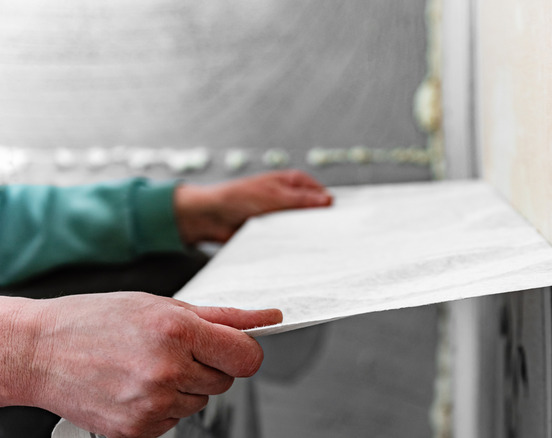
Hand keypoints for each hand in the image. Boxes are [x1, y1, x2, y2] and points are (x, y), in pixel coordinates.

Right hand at [0, 293, 281, 437]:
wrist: (39, 353)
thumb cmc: (96, 322)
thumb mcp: (162, 305)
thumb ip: (223, 316)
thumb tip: (267, 318)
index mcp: (177, 331)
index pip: (246, 356)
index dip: (244, 352)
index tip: (234, 348)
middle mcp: (166, 369)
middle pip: (225, 380)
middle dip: (207, 364)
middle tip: (172, 350)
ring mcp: (152, 404)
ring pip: (201, 400)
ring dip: (184, 386)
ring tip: (147, 366)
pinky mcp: (138, 430)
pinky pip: (175, 420)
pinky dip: (163, 406)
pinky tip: (136, 386)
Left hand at [175, 170, 332, 243]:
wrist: (211, 217)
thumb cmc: (238, 197)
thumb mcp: (274, 195)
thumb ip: (302, 199)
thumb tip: (329, 201)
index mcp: (294, 183)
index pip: (322, 194)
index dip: (333, 208)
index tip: (344, 222)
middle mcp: (292, 199)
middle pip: (316, 213)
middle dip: (322, 224)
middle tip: (335, 238)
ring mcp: (284, 217)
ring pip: (304, 228)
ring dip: (307, 236)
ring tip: (320, 248)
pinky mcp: (275, 233)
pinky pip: (290, 240)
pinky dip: (294, 246)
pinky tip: (301, 253)